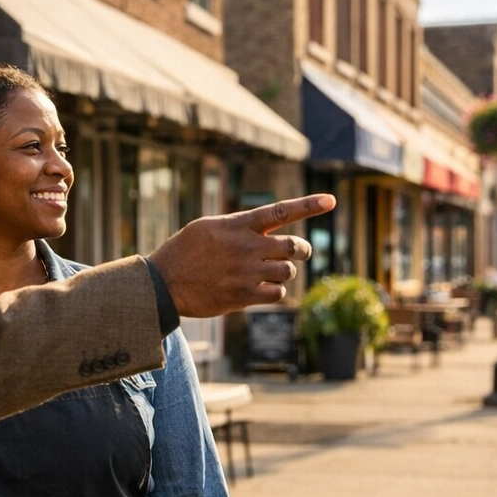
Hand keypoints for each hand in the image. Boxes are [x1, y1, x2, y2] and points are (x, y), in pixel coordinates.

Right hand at [149, 195, 335, 316]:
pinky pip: (276, 293)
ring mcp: (247, 272)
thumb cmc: (184, 252)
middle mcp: (246, 247)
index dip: (309, 205)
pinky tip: (262, 288)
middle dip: (301, 250)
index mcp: (238, 225)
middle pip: (293, 246)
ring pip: (288, 271)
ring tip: (272, 272)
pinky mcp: (244, 296)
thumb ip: (238, 225)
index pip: (281, 211)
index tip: (331, 201)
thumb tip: (264, 228)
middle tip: (298, 252)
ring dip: (285, 272)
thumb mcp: (208, 227)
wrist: (164, 283)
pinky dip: (275, 291)